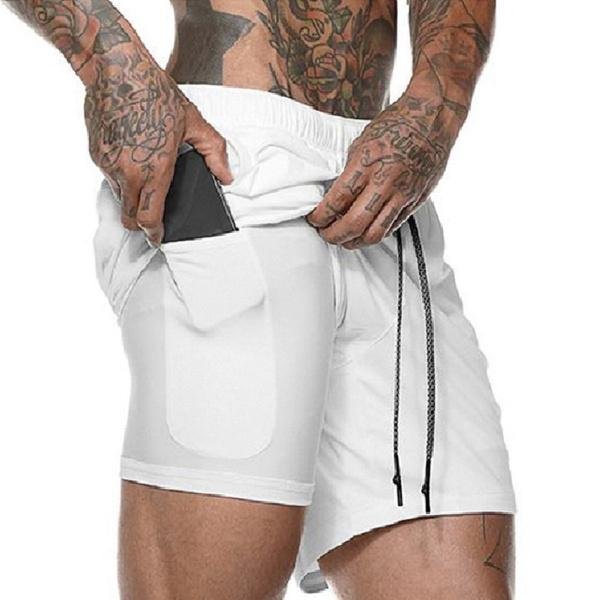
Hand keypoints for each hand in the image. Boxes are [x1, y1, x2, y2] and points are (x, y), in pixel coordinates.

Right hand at [84, 48, 232, 244]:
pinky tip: (132, 156)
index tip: (157, 238)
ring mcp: (107, 163)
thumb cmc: (157, 94)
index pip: (149, 218)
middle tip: (151, 221)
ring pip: (118, 195)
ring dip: (131, 195)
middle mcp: (127, 172)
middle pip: (129, 217)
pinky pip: (108, 175)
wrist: (118, 68)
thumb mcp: (195, 123)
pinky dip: (120, 175)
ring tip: (146, 177)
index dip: (153, 233)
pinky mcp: (95, 153)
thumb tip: (227, 176)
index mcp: (154, 170)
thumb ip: (215, 153)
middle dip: (139, 224)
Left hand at [307, 94, 456, 248]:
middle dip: (334, 235)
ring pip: (375, 233)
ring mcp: (402, 194)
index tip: (313, 219)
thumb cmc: (396, 124)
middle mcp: (385, 181)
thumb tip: (334, 197)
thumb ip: (350, 172)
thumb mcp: (363, 142)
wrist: (433, 119)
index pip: (337, 201)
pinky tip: (365, 232)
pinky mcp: (415, 201)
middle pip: (354, 224)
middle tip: (324, 234)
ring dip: (354, 242)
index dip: (320, 216)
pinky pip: (392, 227)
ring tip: (344, 240)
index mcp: (367, 163)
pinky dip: (374, 234)